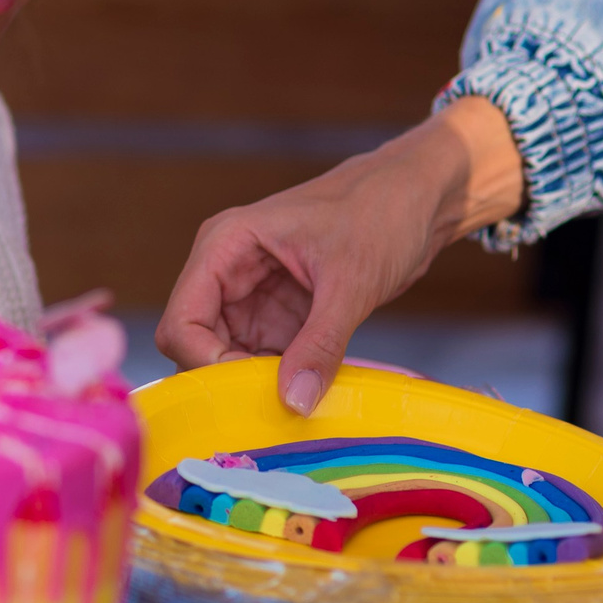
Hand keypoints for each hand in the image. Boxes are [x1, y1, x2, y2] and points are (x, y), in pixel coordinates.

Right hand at [156, 98, 524, 414]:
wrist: (420, 197)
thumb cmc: (382, 212)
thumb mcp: (351, 281)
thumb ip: (320, 344)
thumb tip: (294, 402)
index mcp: (226, 245)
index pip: (182, 321)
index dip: (205, 362)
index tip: (250, 391)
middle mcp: (228, 271)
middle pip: (196, 345)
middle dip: (228, 379)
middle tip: (275, 405)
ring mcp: (252, 296)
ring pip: (227, 358)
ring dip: (255, 385)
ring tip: (297, 402)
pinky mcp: (279, 315)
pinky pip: (263, 359)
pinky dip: (281, 380)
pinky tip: (310, 393)